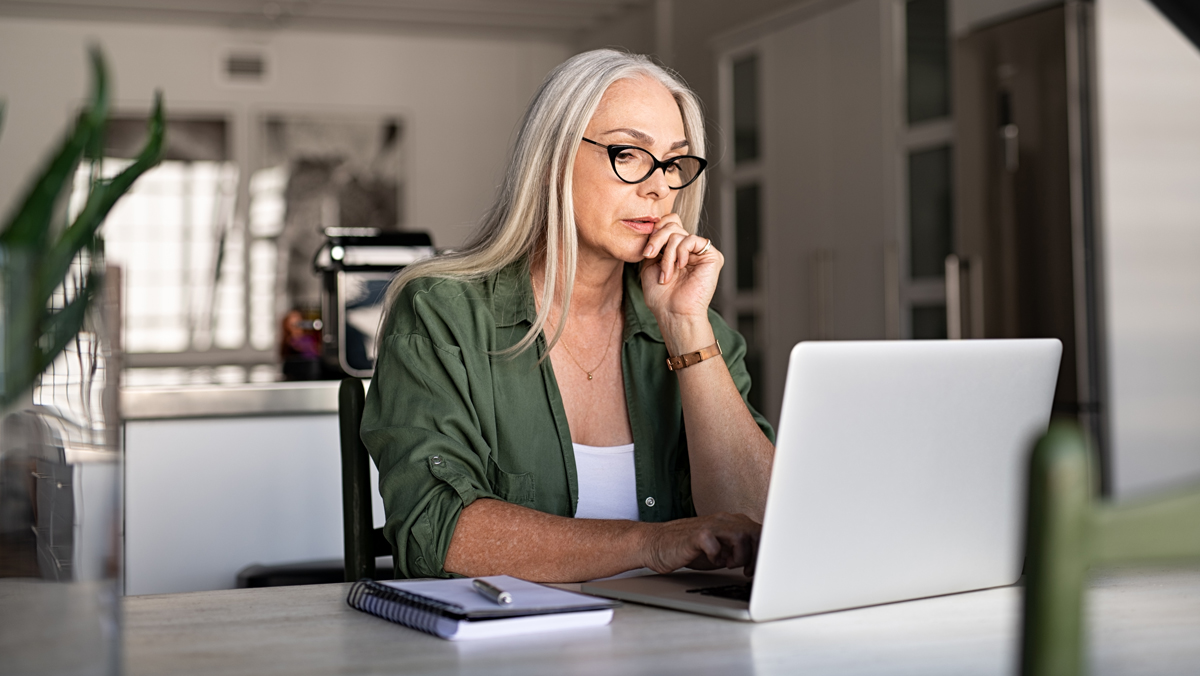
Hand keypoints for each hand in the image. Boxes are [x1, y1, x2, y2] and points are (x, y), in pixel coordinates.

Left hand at [639, 215, 722, 322]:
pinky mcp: (712, 256)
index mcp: (676, 249)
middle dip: (657, 239)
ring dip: (667, 255)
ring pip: (679, 234)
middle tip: (649, 255)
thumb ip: (655, 243)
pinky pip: (692, 240)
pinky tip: (680, 267)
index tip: (647, 250)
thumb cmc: (660, 295)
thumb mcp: (650, 264)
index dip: (656, 229)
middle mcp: (690, 248)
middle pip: (672, 224)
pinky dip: (681, 252)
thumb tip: (657, 224)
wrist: (673, 313)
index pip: (669, 223)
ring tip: (665, 274)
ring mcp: (701, 252)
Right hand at [639, 512, 760, 575]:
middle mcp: (723, 520)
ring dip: (739, 556)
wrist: (657, 544)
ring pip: (741, 535)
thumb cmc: (689, 549)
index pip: (760, 532)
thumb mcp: (721, 550)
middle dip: (756, 555)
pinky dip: (717, 557)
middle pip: (755, 531)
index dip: (764, 553)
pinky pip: (715, 544)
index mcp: (731, 523)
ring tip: (727, 564)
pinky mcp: (696, 535)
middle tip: (746, 570)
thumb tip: (761, 563)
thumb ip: (740, 550)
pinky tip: (711, 561)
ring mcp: (710, 526)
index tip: (757, 569)